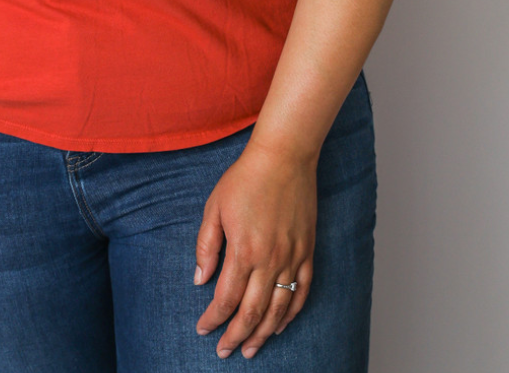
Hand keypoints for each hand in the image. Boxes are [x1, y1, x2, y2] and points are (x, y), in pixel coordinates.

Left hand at [194, 142, 316, 358]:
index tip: (203, 330)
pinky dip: (291, 314)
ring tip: (251, 349)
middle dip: (236, 337)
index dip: (213, 319)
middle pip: (252, 312)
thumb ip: (206, 246)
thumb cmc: (245, 179)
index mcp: (243, 250)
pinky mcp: (308, 252)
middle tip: (225, 352)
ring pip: (279, 309)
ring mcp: (292, 257)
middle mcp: (270, 260)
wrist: (283, 157)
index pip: (225, 299)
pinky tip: (280, 325)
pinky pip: (302, 292)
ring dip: (263, 333)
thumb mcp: (214, 207)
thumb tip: (200, 279)